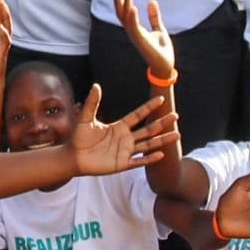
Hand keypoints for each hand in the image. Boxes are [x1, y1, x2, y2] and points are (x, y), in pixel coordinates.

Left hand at [0, 0, 12, 82]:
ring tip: (3, 7)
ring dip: (5, 18)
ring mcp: (4, 44)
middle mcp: (3, 37)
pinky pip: (6, 42)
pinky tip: (2, 28)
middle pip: (4, 20)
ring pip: (8, 28)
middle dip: (2, 9)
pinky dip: (5, 34)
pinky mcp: (3, 52)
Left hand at [63, 88, 179, 176]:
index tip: (161, 99)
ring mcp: (125, 151)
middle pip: (148, 129)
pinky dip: (150, 158)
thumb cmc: (79, 137)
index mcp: (119, 126)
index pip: (138, 115)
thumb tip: (96, 85)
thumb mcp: (86, 118)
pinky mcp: (122, 163)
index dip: (149, 107)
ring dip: (162, 140)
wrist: (73, 156)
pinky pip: (139, 161)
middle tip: (175, 116)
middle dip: (162, 123)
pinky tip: (161, 154)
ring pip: (148, 144)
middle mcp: (125, 138)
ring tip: (177, 134)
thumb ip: (92, 103)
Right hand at [113, 0, 175, 82]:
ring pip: (126, 18)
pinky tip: (133, 7)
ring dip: (125, 4)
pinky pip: (134, 27)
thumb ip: (154, 17)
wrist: (165, 65)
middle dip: (118, 0)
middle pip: (121, 13)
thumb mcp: (159, 29)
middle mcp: (132, 32)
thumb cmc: (161, 50)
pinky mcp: (141, 41)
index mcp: (136, 29)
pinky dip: (132, 17)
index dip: (123, 0)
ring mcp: (135, 36)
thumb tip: (151, 1)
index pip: (125, 12)